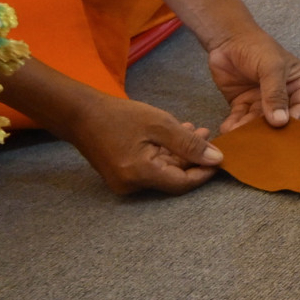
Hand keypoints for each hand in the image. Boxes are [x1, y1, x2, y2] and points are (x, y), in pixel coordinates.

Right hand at [63, 94, 224, 194]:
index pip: (182, 183)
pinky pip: (151, 168)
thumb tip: (216, 159)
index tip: (220, 156)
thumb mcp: (159, 124)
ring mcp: (125, 182)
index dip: (204, 172)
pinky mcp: (121, 175)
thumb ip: (189, 143)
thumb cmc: (119, 116)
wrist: (79, 114)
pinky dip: (165, 153)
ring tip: (195, 129)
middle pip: (173, 177)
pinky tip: (176, 134)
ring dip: (181, 152)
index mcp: (140, 175)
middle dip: (193, 157)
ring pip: (164, 171)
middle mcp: (132, 186)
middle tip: (208, 134)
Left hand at [205, 22, 299, 132]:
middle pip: (279, 117)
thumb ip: (276, 94)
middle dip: (268, 129)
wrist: (227, 39)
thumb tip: (281, 122)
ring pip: (258, 121)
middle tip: (260, 141)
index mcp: (298, 83)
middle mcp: (283, 95)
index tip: (282, 131)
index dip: (294, 119)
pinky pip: (241, 119)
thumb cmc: (257, 47)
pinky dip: (235, 125)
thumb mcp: (271, 67)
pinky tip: (229, 130)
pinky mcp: (243, 104)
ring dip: (249, 130)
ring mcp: (262, 101)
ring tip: (239, 137)